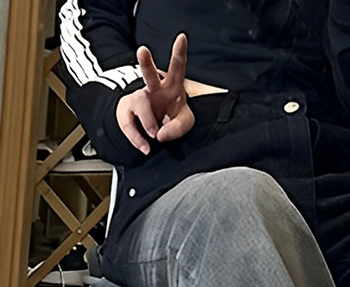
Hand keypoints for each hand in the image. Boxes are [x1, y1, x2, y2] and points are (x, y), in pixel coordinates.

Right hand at [116, 33, 194, 154]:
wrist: (153, 131)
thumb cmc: (172, 119)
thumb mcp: (184, 123)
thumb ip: (178, 129)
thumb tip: (161, 134)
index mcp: (172, 87)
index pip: (177, 68)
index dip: (179, 53)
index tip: (182, 37)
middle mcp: (154, 89)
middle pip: (149, 74)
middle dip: (146, 63)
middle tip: (143, 51)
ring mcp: (139, 99)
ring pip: (140, 102)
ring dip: (149, 121)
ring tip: (155, 135)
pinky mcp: (127, 112)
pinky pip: (129, 124)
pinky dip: (138, 139)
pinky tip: (145, 147)